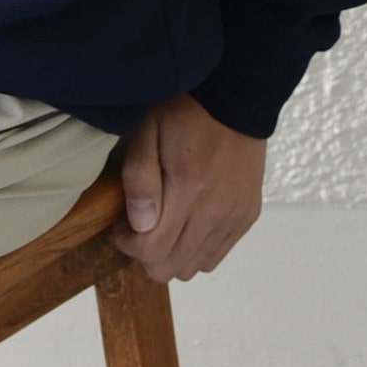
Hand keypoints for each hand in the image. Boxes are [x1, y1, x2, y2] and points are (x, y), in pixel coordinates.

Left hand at [110, 92, 265, 281]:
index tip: (119, 223)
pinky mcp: (247, 216)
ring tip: (163, 220)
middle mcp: (216, 213)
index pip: (152, 252)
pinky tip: (186, 220)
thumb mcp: (147, 132)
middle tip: (138, 222)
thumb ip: (140, 178)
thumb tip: (138, 225)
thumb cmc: (182, 111)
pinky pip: (216, 255)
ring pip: (194, 267)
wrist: (233, 98)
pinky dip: (195, 248)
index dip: (126, 243)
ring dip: (171, 252)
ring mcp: (234, 218)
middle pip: (172, 268)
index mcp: (188, 190)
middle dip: (146, 251)